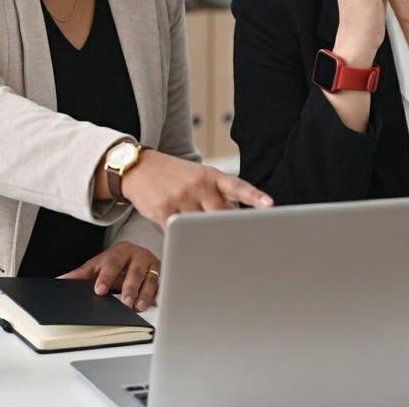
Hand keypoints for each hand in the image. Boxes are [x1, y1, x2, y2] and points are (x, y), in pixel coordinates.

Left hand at [58, 241, 160, 312]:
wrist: (136, 255)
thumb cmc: (115, 263)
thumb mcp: (97, 266)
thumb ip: (80, 275)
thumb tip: (59, 281)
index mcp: (120, 250)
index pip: (113, 262)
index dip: (107, 275)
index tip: (100, 289)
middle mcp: (138, 254)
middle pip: (134, 270)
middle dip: (130, 287)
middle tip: (124, 302)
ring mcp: (151, 263)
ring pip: (150, 278)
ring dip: (145, 293)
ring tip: (138, 306)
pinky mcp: (162, 272)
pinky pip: (163, 283)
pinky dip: (161, 293)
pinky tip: (158, 302)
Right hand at [121, 149, 272, 229]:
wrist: (139, 167)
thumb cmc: (172, 174)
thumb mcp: (197, 175)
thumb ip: (216, 194)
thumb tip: (234, 219)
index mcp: (210, 175)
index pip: (237, 186)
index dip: (254, 196)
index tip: (269, 204)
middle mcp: (198, 185)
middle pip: (221, 215)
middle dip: (227, 229)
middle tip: (235, 242)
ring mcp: (181, 197)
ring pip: (200, 227)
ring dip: (201, 234)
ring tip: (198, 234)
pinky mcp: (165, 210)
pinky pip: (180, 234)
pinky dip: (182, 238)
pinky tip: (178, 233)